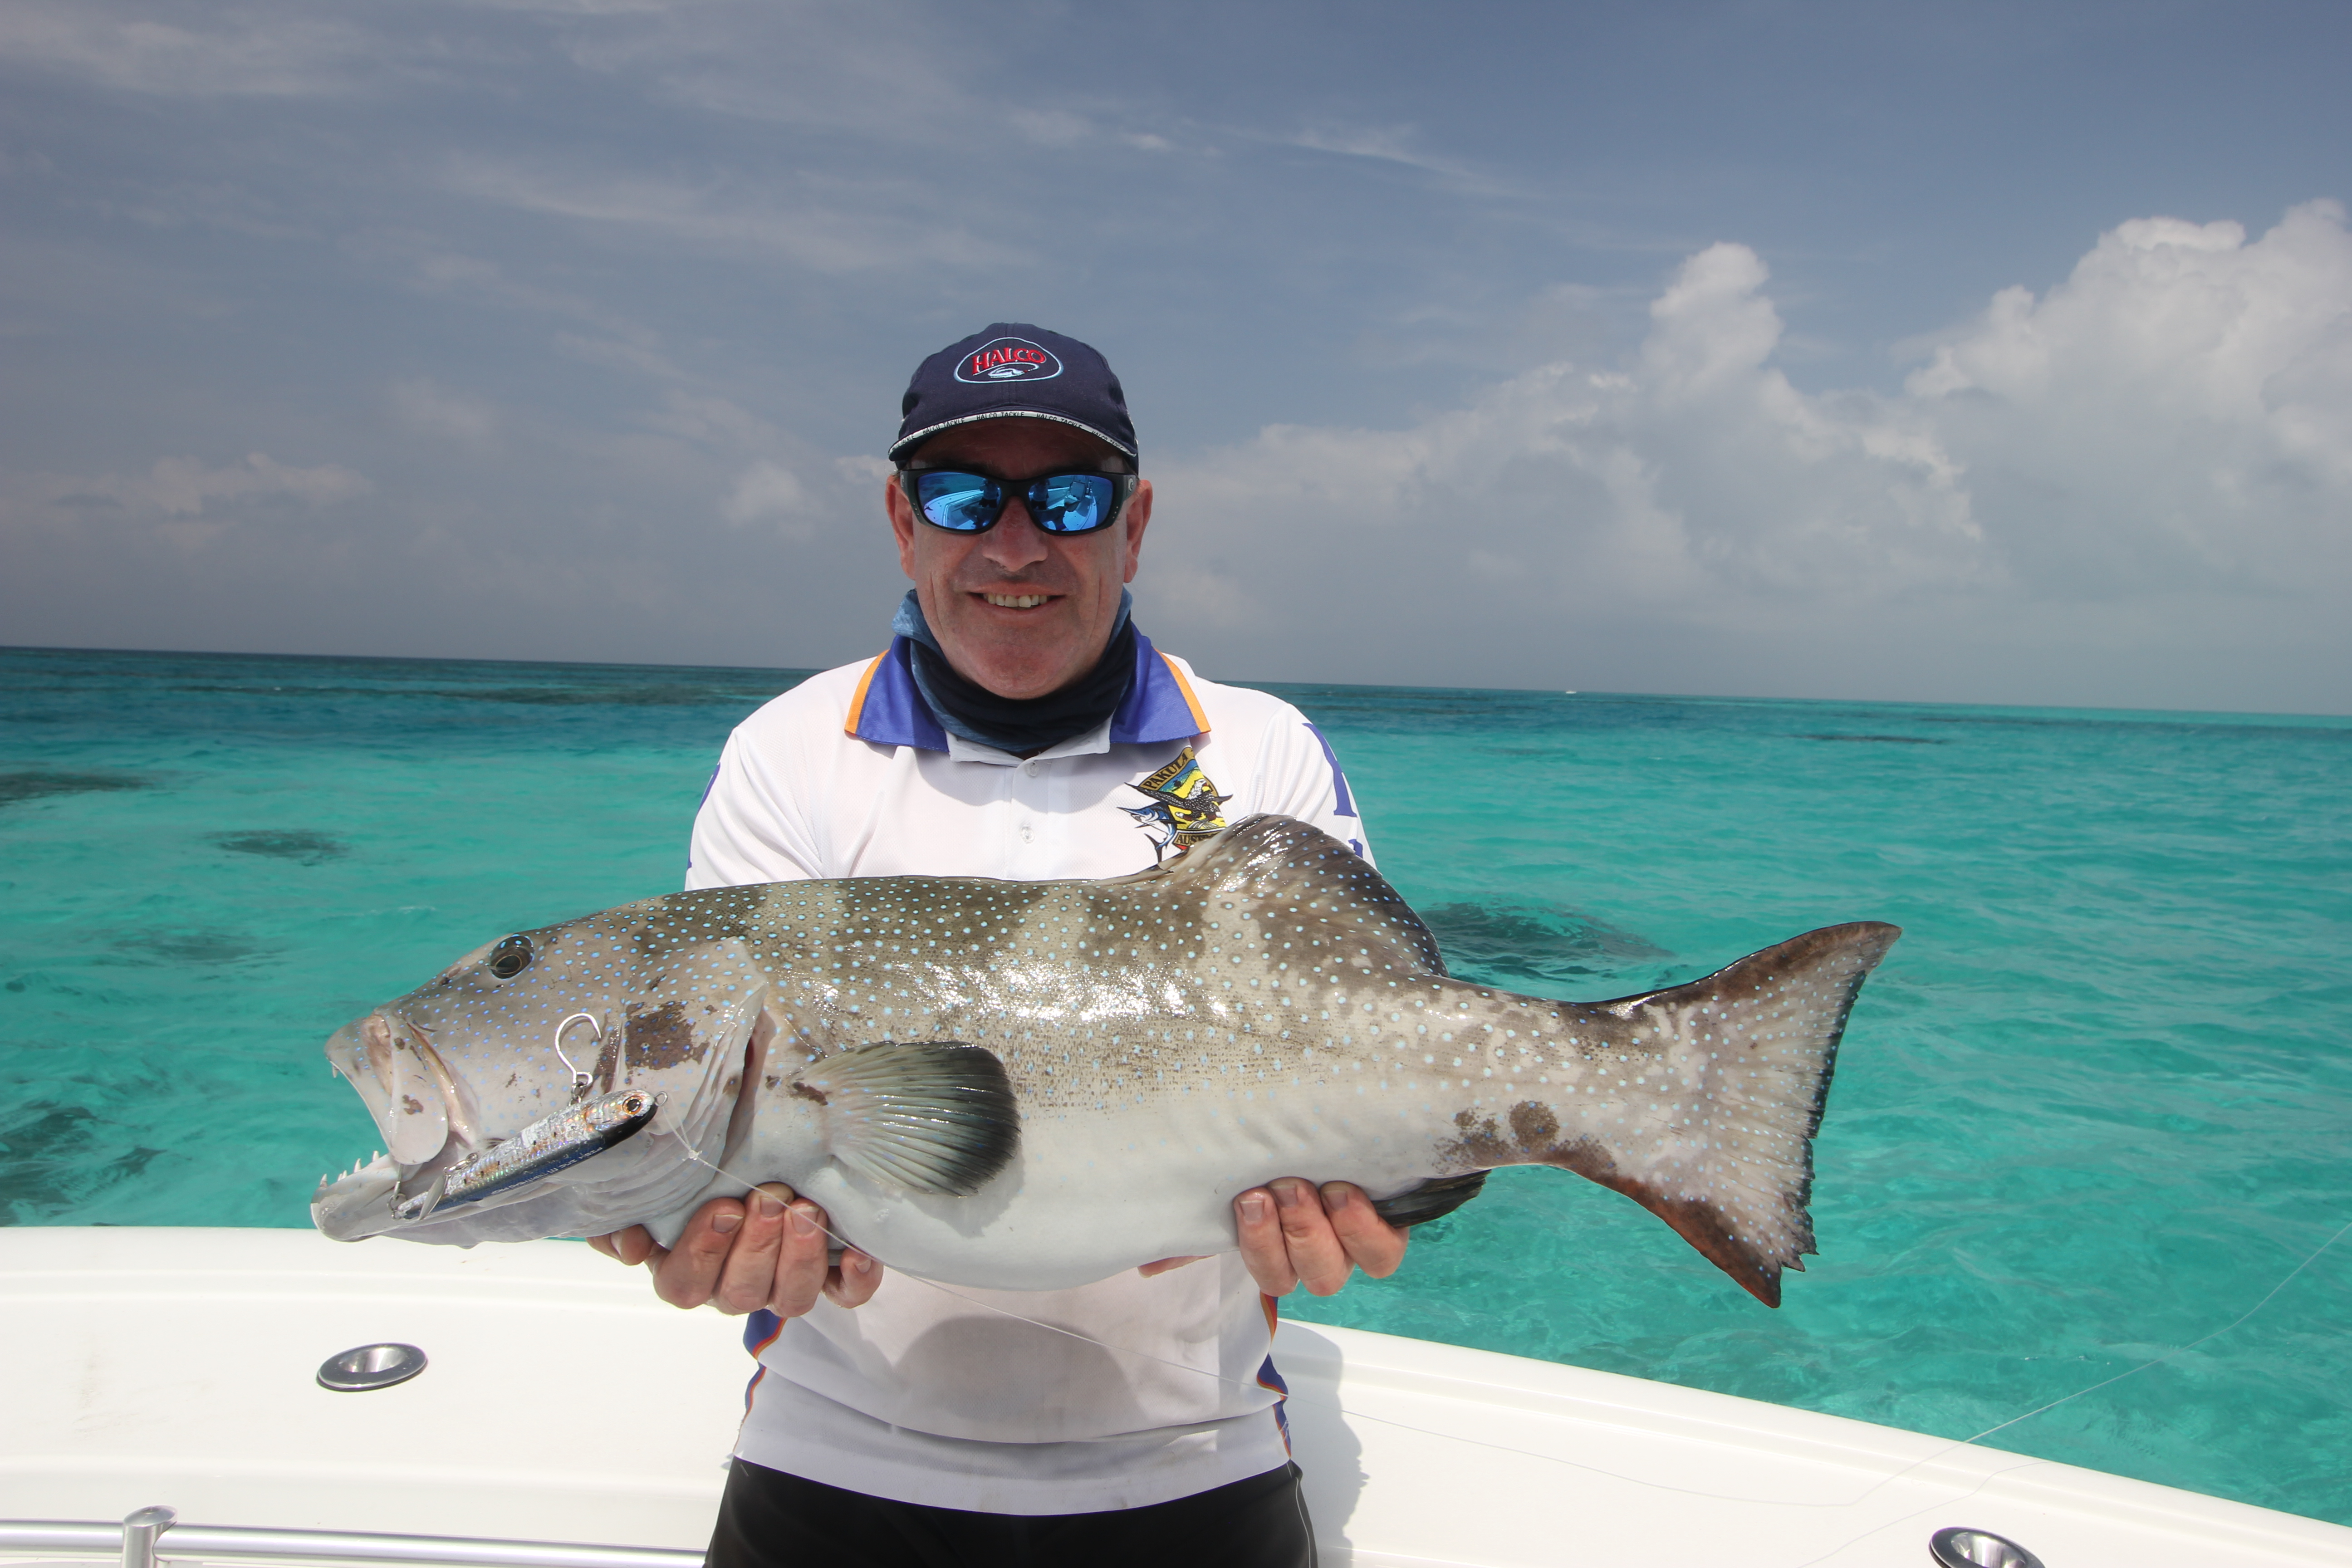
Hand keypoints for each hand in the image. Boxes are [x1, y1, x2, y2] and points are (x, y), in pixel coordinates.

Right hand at [586, 1184, 882, 1318]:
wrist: (765, 1150)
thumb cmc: (704, 1165)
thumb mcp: (659, 1179)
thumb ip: (629, 1210)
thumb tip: (631, 1245)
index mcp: (688, 1268)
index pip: (684, 1284)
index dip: (702, 1253)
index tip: (722, 1207)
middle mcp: (735, 1286)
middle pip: (741, 1292)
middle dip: (756, 1246)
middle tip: (770, 1199)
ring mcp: (783, 1285)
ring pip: (792, 1298)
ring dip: (799, 1258)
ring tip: (807, 1210)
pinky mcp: (832, 1277)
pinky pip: (846, 1294)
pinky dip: (855, 1278)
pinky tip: (859, 1251)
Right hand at [1138, 1178, 1408, 1296]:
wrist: (1347, 1128)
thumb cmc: (1285, 1161)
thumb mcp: (1241, 1185)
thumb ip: (1200, 1225)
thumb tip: (1146, 1265)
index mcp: (1283, 1250)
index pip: (1271, 1275)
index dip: (1260, 1246)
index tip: (1246, 1200)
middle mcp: (1321, 1254)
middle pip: (1306, 1276)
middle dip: (1289, 1233)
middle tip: (1278, 1189)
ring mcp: (1356, 1243)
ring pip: (1341, 1267)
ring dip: (1321, 1229)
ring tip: (1315, 1187)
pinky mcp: (1393, 1226)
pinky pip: (1383, 1251)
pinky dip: (1364, 1228)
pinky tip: (1348, 1193)